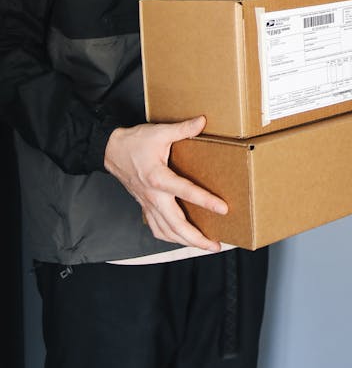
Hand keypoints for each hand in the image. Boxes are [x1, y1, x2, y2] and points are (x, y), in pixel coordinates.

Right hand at [104, 115, 227, 251]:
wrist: (111, 150)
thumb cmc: (135, 141)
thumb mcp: (160, 131)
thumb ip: (183, 129)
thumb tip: (202, 121)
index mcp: (158, 177)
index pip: (186, 192)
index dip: (206, 201)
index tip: (223, 209)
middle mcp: (153, 196)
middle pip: (175, 225)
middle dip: (196, 239)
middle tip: (215, 246)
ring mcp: (148, 204)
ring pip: (166, 232)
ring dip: (185, 242)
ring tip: (203, 245)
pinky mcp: (144, 206)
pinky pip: (156, 228)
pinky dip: (170, 237)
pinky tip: (180, 238)